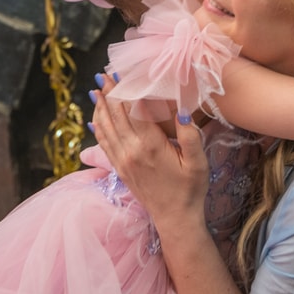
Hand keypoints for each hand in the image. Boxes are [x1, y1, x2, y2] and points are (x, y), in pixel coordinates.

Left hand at [91, 75, 209, 226]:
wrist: (175, 219)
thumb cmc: (190, 190)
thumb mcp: (198, 163)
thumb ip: (190, 135)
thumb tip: (182, 109)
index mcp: (149, 145)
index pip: (133, 110)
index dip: (125, 90)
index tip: (118, 73)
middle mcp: (131, 150)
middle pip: (116, 115)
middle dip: (109, 93)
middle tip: (103, 74)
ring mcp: (122, 160)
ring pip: (105, 128)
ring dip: (100, 107)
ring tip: (96, 89)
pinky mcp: (119, 169)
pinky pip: (103, 143)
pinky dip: (98, 127)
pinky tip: (95, 117)